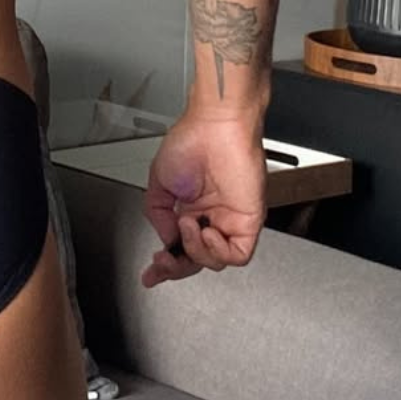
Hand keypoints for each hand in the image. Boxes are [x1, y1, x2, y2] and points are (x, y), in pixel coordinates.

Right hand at [141, 108, 267, 288]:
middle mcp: (213, 216)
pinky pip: (238, 254)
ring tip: (187, 223)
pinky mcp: (249, 220)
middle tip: (162, 261)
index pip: (180, 246)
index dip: (165, 264)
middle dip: (176, 267)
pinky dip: (218, 249)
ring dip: (196, 249)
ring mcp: (231, 220)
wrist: (215, 126)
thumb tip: (167, 238)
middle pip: (197, 260)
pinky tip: (206, 229)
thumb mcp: (159, 181)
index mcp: (193, 208)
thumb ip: (158, 215)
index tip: (151, 273)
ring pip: (216, 261)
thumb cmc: (192, 141)